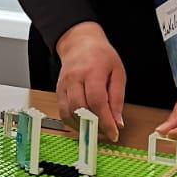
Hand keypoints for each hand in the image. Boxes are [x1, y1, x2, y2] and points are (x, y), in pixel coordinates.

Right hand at [54, 22, 125, 140]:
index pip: (97, 101)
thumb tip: (118, 122)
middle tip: (106, 133)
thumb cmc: (101, 56)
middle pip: (81, 108)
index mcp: (92, 71)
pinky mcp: (58, 91)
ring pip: (69, 112)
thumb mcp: (118, 72)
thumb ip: (118, 98)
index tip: (114, 134)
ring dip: (83, 126)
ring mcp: (64, 85)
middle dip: (94, 126)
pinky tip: (84, 124)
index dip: (105, 121)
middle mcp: (75, 78)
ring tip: (96, 130)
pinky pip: (63, 111)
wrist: (79, 42)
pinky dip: (73, 122)